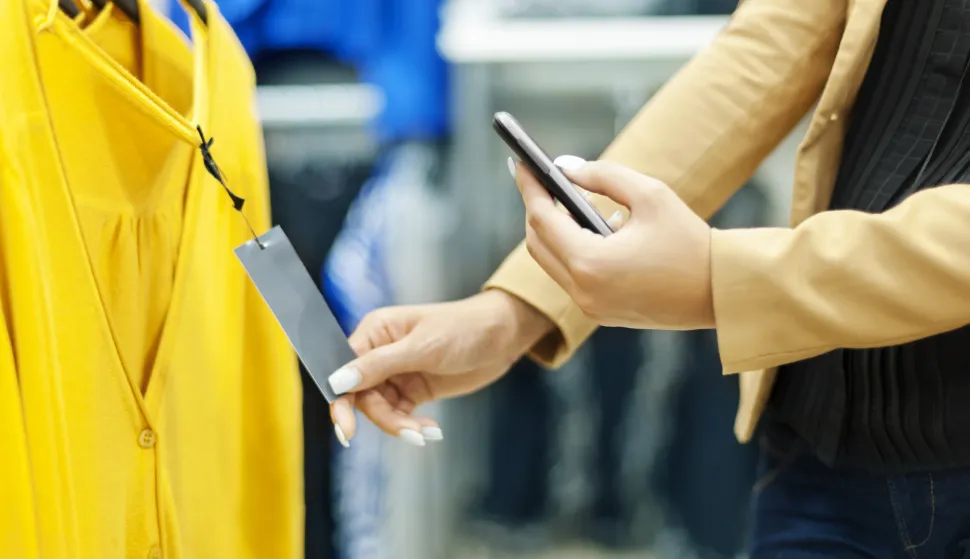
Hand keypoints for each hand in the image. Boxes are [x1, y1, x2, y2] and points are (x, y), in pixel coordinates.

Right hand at [327, 290, 552, 446]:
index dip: (342, 399)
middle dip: (383, 418)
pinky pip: (400, 414)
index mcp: (375, 331)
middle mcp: (380, 352)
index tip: (346, 431)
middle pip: (362, 395)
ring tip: (426, 434)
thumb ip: (379, 365)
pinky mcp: (413, 389)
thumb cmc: (463, 329)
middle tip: (409, 433)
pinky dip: (411, 426)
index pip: (344, 368)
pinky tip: (431, 431)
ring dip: (399, 426)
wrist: (502, 337)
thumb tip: (338, 382)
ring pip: (380, 409)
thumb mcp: (421, 347)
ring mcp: (397, 372)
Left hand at [514, 156, 714, 329]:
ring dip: (554, 231)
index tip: (520, 164)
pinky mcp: (602, 314)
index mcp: (590, 263)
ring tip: (564, 200)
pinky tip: (589, 228)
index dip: (530, 188)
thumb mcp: (649, 193)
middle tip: (539, 181)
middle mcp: (583, 291)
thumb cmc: (690, 240)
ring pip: (552, 263)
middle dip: (536, 209)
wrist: (722, 292)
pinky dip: (572, 251)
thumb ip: (601, 175)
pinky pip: (572, 278)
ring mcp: (591, 308)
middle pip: (538, 244)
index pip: (542, 219)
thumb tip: (563, 168)